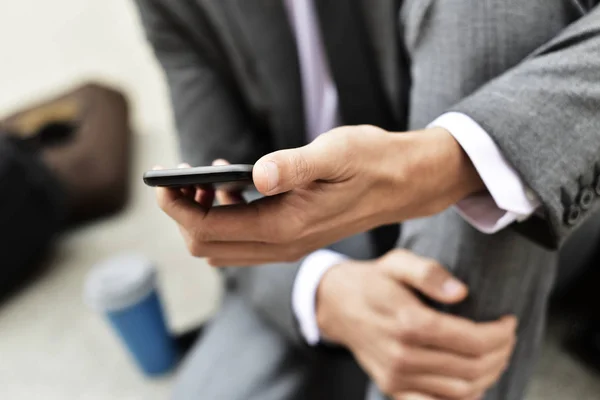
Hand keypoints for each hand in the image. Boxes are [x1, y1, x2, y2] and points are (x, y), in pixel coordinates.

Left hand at [155, 126, 483, 265]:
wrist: (405, 183)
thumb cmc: (373, 162)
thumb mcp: (336, 153)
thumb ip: (295, 166)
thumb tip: (258, 173)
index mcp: (286, 226)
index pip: (208, 229)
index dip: (178, 205)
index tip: (169, 177)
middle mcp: (282, 244)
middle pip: (207, 245)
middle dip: (185, 212)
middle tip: (189, 174)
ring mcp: (286, 245)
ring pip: (222, 245)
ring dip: (204, 215)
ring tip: (211, 177)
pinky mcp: (291, 236)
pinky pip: (242, 238)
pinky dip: (225, 215)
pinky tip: (235, 183)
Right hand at [316, 249, 516, 399]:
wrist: (337, 305)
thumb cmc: (373, 281)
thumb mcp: (397, 262)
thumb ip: (428, 273)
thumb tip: (462, 293)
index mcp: (408, 322)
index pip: (472, 340)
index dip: (500, 334)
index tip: (509, 321)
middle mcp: (403, 355)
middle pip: (472, 367)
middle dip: (501, 353)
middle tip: (507, 336)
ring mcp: (397, 376)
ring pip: (461, 391)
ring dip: (489, 375)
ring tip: (496, 354)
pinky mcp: (393, 388)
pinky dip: (464, 397)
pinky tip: (474, 378)